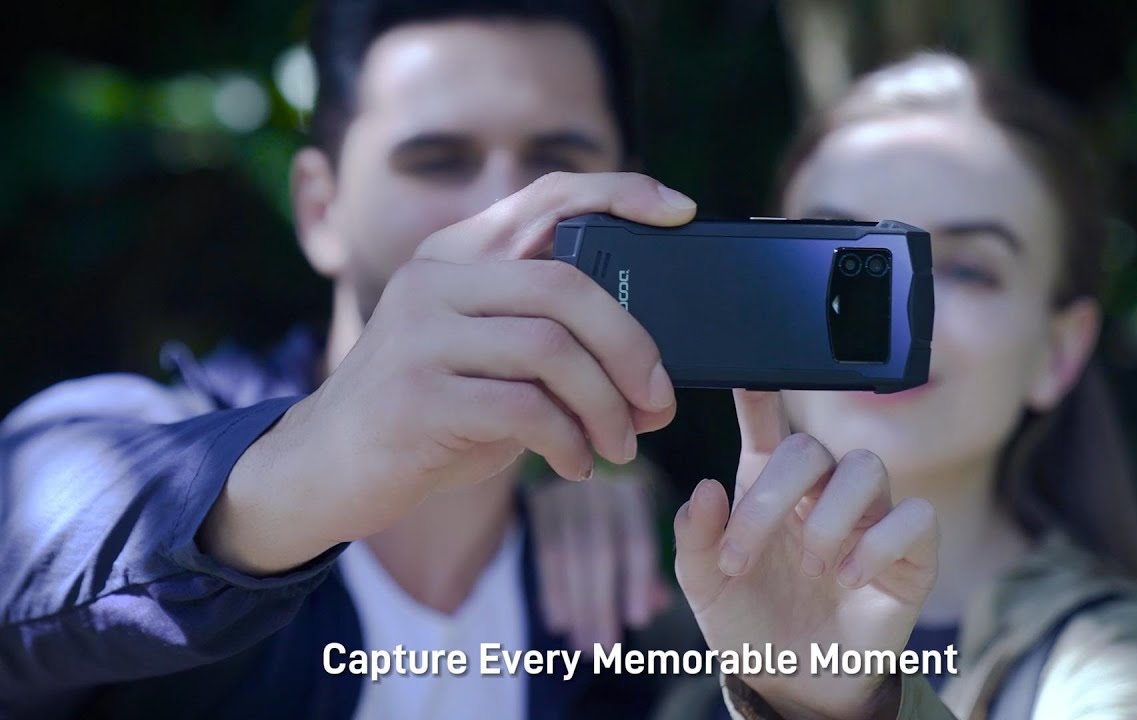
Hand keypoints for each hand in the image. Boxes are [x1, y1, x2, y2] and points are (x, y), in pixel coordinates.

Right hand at [202, 172, 695, 573]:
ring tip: (621, 444)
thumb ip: (543, 338)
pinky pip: (526, 410)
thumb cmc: (427, 412)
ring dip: (607, 406)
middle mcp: (435, 279)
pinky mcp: (417, 397)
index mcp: (455, 255)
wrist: (324, 468)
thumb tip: (650, 366)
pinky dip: (570, 441)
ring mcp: (420, 335)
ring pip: (553, 350)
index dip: (620, 192)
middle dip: (633, 347)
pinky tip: (577, 463)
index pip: (546, 196)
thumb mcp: (480, 356)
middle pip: (567, 285)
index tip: (679, 210)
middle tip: (660, 401)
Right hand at [528, 458, 671, 650]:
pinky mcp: (538, 500)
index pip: (636, 540)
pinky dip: (552, 589)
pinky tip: (559, 622)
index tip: (638, 620)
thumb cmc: (616, 500)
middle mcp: (600, 487)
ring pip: (571, 558)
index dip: (638, 580)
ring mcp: (566, 491)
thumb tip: (656, 604)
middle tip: (605, 650)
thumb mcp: (636, 517)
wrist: (572, 444)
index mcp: (633, 490)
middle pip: (600, 553)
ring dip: (577, 607)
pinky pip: (545, 551)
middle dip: (602, 605)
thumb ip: (643, 561)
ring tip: (584, 646)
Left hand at [674, 390, 938, 719]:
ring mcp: (869, 518)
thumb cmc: (749, 623)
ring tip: (811, 566)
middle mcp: (820, 491)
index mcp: (768, 486)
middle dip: (771, 497)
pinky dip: (879, 543)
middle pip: (811, 448)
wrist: (792, 684)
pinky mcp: (910, 554)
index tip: (746, 376)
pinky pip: (916, 516)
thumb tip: (705, 488)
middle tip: (741, 553)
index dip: (759, 397)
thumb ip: (697, 539)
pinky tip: (848, 577)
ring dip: (830, 516)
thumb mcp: (705, 587)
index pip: (767, 426)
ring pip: (867, 467)